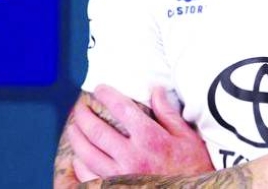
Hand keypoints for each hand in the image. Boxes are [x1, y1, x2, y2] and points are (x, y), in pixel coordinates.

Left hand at [67, 84, 214, 177]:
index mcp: (150, 139)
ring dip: (77, 138)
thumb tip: (155, 89)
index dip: (106, 95)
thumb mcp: (187, 137)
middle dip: (84, 116)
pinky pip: (89, 177)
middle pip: (96, 131)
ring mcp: (121, 175)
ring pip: (87, 154)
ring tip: (74, 128)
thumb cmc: (193, 166)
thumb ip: (168, 113)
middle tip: (79, 107)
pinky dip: (80, 166)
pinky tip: (78, 157)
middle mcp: (131, 156)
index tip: (99, 88)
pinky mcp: (115, 188)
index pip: (121, 109)